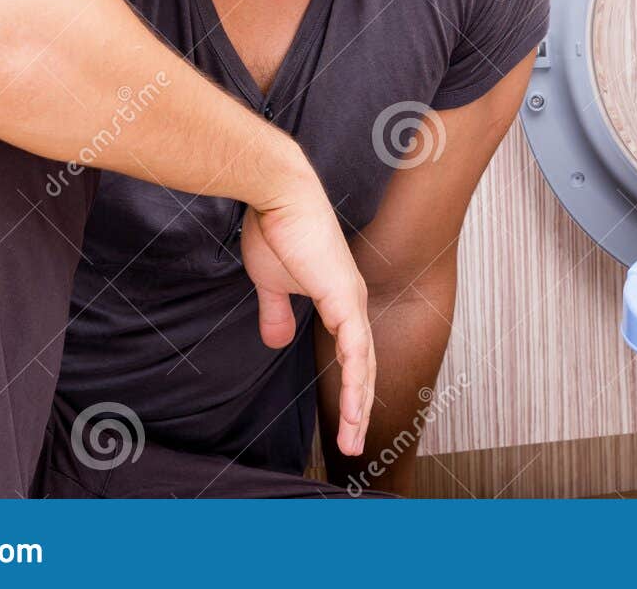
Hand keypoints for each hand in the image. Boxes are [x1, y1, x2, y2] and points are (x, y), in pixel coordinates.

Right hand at [240, 193, 373, 455]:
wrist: (277, 194)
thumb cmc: (274, 229)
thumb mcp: (272, 283)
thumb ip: (277, 313)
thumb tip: (276, 341)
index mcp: (338, 297)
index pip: (352, 351)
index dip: (351, 385)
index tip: (346, 418)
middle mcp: (351, 300)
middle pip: (364, 364)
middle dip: (360, 406)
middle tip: (355, 443)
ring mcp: (350, 299)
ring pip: (364, 364)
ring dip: (360, 405)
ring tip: (355, 440)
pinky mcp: (342, 296)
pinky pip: (355, 348)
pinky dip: (357, 381)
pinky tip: (355, 407)